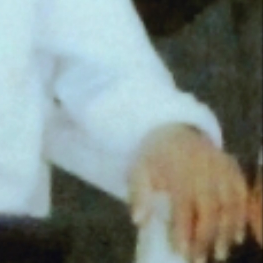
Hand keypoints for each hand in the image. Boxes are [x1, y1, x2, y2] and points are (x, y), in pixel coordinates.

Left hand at [129, 124, 247, 262]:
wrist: (174, 130)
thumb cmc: (156, 158)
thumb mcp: (140, 170)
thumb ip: (139, 194)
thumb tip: (138, 220)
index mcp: (177, 167)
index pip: (183, 203)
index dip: (184, 229)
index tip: (181, 251)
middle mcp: (202, 166)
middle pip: (210, 207)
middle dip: (206, 236)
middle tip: (200, 258)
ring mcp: (220, 166)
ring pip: (230, 204)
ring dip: (226, 232)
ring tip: (218, 253)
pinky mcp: (233, 168)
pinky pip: (242, 195)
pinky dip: (242, 218)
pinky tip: (237, 237)